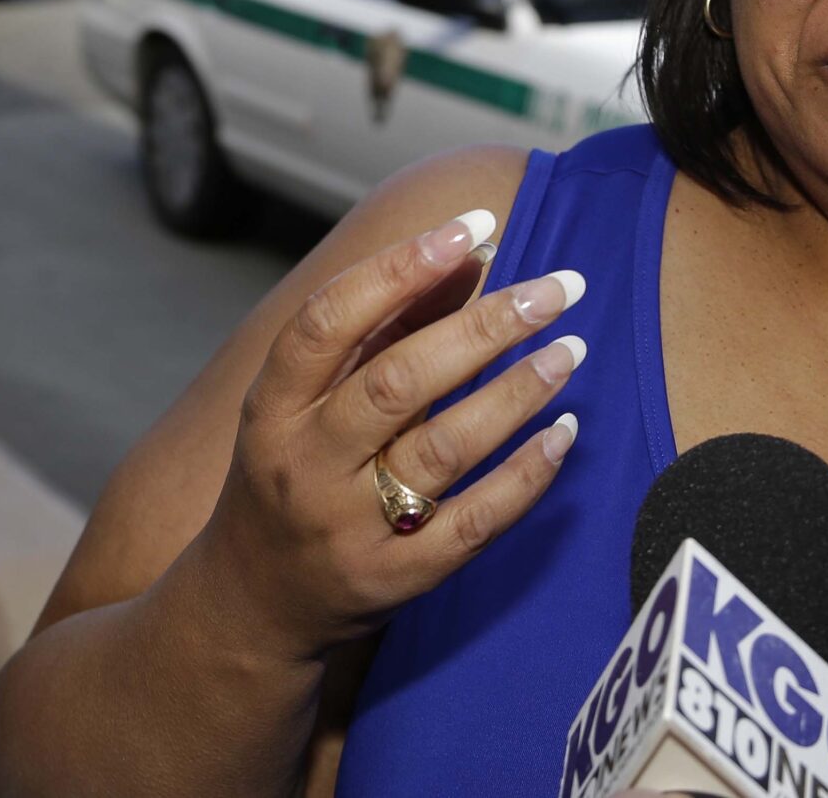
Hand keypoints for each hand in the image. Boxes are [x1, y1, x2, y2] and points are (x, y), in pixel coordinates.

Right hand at [183, 208, 584, 663]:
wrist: (256, 599)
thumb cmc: (295, 470)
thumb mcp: (311, 399)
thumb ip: (386, 326)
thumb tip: (472, 252)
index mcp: (274, 406)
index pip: (330, 321)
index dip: (400, 268)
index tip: (472, 228)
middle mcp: (305, 464)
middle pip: (397, 384)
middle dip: (483, 328)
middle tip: (555, 290)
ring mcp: (350, 527)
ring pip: (442, 450)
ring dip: (515, 393)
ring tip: (570, 348)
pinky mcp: (398, 579)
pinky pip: (474, 523)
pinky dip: (525, 475)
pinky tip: (564, 432)